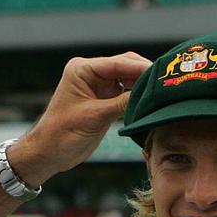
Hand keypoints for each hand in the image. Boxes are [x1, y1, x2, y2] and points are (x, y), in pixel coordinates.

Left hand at [8, 52, 151, 185]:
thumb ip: (121, 103)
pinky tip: (150, 104)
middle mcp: (91, 74)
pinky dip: (138, 99)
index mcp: (82, 70)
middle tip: (167, 85)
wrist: (49, 153)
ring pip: (129, 80)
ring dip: (143, 88)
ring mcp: (98, 87)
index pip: (117, 63)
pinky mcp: (104, 101)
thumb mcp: (93, 118)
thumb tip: (147, 94)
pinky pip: (126, 95)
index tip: (161, 75)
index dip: (141, 68)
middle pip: (126, 67)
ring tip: (162, 95)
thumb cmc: (61, 134)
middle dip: (145, 75)